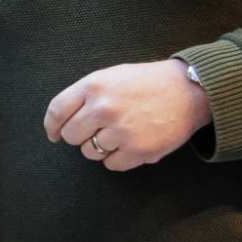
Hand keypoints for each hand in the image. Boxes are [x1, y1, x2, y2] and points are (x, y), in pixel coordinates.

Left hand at [43, 60, 211, 171]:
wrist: (189, 91)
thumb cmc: (146, 83)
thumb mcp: (110, 76)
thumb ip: (85, 95)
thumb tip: (60, 123)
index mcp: (93, 86)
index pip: (56, 112)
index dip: (52, 126)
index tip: (54, 134)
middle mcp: (104, 108)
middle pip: (71, 136)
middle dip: (80, 135)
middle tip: (97, 129)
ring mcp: (121, 130)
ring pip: (89, 152)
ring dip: (99, 147)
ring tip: (119, 133)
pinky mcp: (139, 150)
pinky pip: (111, 164)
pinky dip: (117, 158)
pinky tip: (130, 144)